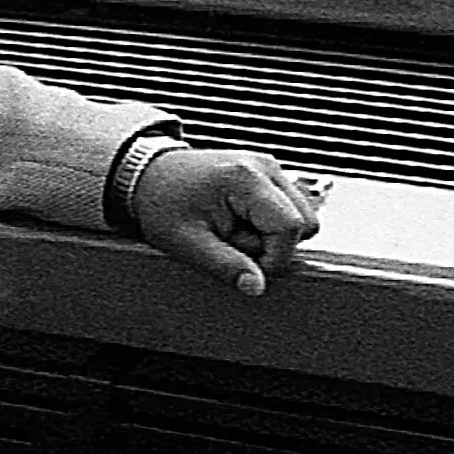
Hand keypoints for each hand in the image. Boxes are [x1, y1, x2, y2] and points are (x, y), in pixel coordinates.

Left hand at [132, 144, 323, 295]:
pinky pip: (289, 210)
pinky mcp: (269, 175)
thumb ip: (225, 266)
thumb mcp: (186, 243)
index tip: (245, 267)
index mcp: (246, 178)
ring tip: (235, 233)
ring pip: (302, 217)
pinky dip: (270, 225)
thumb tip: (257, 287)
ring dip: (273, 237)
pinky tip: (241, 224)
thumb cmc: (162, 204)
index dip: (275, 258)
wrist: (148, 175)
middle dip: (275, 246)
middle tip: (233, 244)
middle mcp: (265, 166)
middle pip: (305, 222)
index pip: (290, 227)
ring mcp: (270, 168)